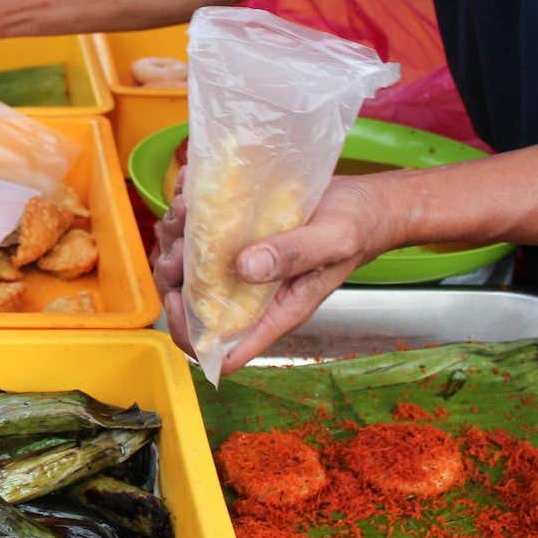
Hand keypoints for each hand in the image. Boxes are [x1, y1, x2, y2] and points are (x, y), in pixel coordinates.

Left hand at [158, 175, 402, 373]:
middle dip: (172, 275)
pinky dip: (186, 212)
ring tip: (186, 206)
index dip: (189, 334)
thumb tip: (245, 268)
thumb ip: (295, 255)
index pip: (221, 349)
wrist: (366, 203)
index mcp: (273, 310)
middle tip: (178, 243)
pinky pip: (197, 233)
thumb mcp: (333, 240)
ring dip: (175, 238)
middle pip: (190, 305)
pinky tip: (192, 188)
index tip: (178, 297)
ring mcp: (241, 266)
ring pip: (186, 267)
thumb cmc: (357, 228)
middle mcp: (249, 293)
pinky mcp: (236, 239)